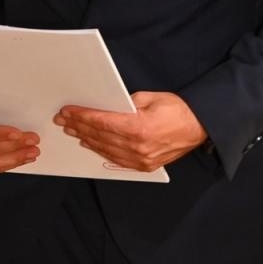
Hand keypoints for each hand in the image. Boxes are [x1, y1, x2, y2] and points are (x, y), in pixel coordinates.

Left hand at [56, 91, 207, 171]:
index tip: (67, 111)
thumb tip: (104, 106)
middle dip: (78, 126)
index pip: (101, 122)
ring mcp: (141, 159)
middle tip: (63, 120)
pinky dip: (100, 150)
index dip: (81, 116)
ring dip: (85, 138)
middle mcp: (138, 146)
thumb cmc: (177, 110)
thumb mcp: (149, 98)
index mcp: (139, 128)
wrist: (200, 127)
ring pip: (104, 148)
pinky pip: (115, 159)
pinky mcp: (144, 165)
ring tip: (71, 130)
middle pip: (99, 135)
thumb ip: (125, 103)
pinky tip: (89, 143)